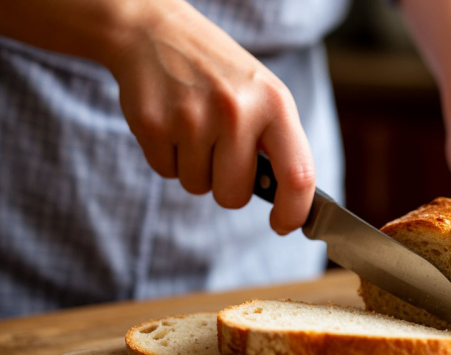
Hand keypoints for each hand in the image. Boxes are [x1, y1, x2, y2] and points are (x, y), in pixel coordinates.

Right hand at [105, 1, 312, 234]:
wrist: (157, 33)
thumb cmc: (221, 75)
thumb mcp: (264, 95)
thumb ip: (279, 144)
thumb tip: (291, 204)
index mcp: (275, 104)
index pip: (298, 175)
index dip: (293, 211)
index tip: (282, 225)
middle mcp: (237, 110)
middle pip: (234, 195)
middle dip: (226, 186)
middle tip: (220, 151)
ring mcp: (193, 117)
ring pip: (198, 186)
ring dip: (195, 168)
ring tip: (194, 126)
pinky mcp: (153, 123)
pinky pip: (166, 172)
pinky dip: (167, 157)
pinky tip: (171, 122)